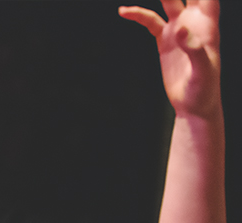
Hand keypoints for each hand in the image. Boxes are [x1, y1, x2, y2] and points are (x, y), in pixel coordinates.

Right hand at [119, 0, 220, 117]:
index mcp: (208, 25)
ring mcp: (179, 29)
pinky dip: (138, 15)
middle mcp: (194, 22)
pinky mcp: (165, 40)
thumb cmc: (204, 89)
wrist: (193, 104)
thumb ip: (195, 49)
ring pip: (169, 1)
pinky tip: (123, 11)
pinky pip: (150, 21)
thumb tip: (181, 30)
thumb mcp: (202, 72)